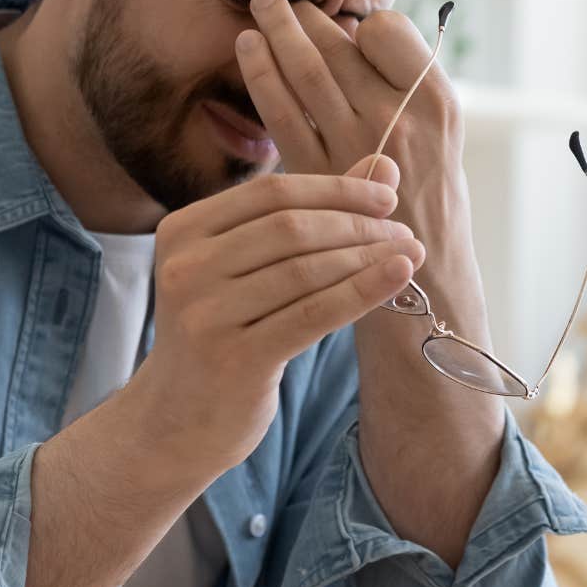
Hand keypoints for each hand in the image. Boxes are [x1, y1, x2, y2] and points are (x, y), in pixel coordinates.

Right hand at [128, 166, 425, 470]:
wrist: (176, 420)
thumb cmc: (222, 333)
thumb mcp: (249, 269)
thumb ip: (308, 215)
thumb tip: (382, 166)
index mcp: (182, 230)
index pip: (271, 192)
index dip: (335, 189)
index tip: (386, 197)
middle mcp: (186, 267)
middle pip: (290, 227)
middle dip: (357, 225)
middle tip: (404, 232)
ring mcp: (205, 314)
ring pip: (305, 270)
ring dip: (367, 258)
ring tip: (409, 255)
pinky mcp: (234, 359)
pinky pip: (313, 314)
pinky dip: (362, 291)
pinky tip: (397, 277)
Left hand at [235, 0, 461, 188]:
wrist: (424, 275)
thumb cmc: (430, 199)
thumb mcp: (442, 135)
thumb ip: (404, 86)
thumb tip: (351, 32)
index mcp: (437, 101)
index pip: (386, 31)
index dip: (361, 24)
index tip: (346, 27)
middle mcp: (398, 118)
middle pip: (340, 46)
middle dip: (303, 16)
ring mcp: (356, 145)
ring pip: (306, 70)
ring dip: (277, 32)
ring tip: (260, 7)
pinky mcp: (318, 173)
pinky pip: (282, 111)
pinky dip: (261, 75)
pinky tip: (248, 50)